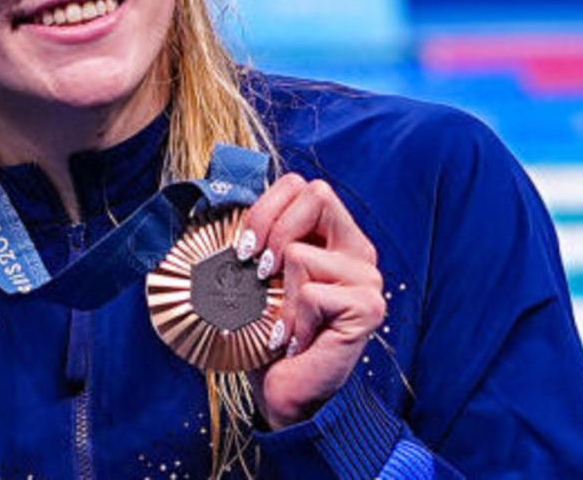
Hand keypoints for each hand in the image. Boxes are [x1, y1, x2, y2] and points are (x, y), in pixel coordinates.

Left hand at [235, 172, 385, 429]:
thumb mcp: (259, 278)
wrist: (288, 396)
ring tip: (284, 325)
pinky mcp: (368, 307)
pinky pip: (312, 294)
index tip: (245, 247)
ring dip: (279, 296)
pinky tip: (297, 342)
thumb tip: (214, 203)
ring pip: (302, 254)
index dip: (267, 207)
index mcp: (336, 236)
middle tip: (258, 270)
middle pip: (317, 194)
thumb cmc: (268, 335)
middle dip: (273, 229)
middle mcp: (358, 251)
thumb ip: (258, 239)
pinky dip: (293, 322)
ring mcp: (368, 278)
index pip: (304, 186)